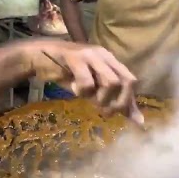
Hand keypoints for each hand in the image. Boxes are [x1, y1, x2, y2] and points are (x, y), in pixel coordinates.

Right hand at [20, 40, 143, 123]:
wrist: (39, 58)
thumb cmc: (67, 74)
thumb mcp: (93, 89)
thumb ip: (113, 101)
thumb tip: (139, 122)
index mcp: (111, 61)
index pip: (131, 81)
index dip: (128, 101)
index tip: (117, 114)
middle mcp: (104, 55)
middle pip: (125, 82)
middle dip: (117, 103)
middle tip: (103, 111)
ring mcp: (90, 55)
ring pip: (110, 82)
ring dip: (100, 98)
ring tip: (88, 99)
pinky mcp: (75, 58)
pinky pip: (87, 82)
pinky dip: (82, 91)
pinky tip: (73, 89)